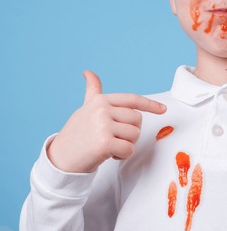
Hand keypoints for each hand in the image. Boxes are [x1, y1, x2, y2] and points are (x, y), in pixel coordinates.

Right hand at [47, 70, 165, 172]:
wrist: (60, 158)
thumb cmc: (76, 134)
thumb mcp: (85, 109)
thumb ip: (92, 92)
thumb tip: (88, 73)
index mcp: (100, 100)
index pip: (132, 99)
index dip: (150, 104)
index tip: (163, 109)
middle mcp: (102, 109)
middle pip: (137, 119)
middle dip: (131, 132)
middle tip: (113, 138)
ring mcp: (103, 125)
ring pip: (135, 135)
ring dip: (126, 145)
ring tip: (109, 146)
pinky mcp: (105, 143)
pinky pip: (129, 149)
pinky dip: (122, 156)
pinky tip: (108, 155)